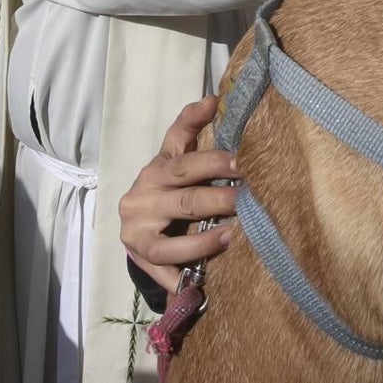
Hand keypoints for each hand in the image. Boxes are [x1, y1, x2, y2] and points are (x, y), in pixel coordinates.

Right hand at [119, 95, 239, 293]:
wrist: (139, 221)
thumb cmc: (169, 182)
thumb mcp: (176, 153)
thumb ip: (190, 126)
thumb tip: (213, 98)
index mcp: (157, 167)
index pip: (183, 160)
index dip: (210, 158)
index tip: (239, 159)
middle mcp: (142, 196)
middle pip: (184, 199)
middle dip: (217, 199)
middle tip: (246, 200)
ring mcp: (136, 229)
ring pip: (167, 241)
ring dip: (201, 242)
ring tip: (231, 237)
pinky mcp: (138, 256)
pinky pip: (161, 271)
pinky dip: (179, 278)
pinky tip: (199, 284)